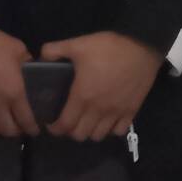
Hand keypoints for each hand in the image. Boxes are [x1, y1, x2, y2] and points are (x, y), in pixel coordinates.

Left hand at [39, 32, 161, 141]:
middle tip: (67, 121)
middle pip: (80, 135)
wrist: (141, 47)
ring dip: (89, 132)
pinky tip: (105, 120)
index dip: (55, 129)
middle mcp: (99, 110)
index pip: (65, 125)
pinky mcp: (132, 111)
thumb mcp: (76, 44)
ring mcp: (116, 112)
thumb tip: (40, 58)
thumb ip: (54, 50)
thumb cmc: (107, 47)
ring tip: (85, 121)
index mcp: (82, 96)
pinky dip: (109, 130)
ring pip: (98, 136)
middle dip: (70, 131)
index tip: (51, 124)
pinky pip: (118, 132)